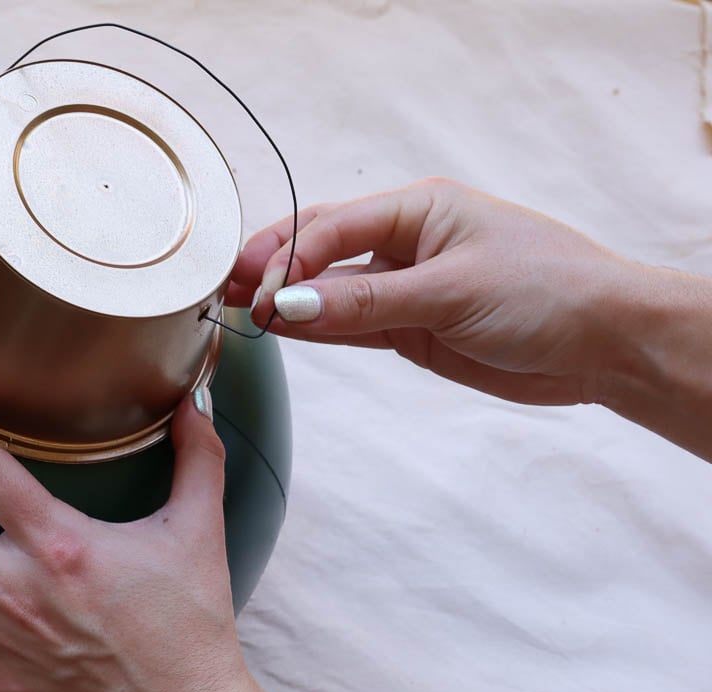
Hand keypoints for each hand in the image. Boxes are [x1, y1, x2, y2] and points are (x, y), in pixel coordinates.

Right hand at [231, 178, 643, 405]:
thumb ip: (365, 300)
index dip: (287, 257)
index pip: (333, 226)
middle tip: (226, 291)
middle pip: (322, 249)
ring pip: (331, 290)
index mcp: (419, 210)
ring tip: (242, 313)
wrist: (604, 343)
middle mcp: (407, 243)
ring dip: (289, 302)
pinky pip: (352, 325)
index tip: (256, 290)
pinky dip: (319, 328)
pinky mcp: (412, 329)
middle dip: (273, 267)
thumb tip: (289, 303)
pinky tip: (286, 329)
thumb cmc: (547, 290)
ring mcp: (406, 288)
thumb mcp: (451, 290)